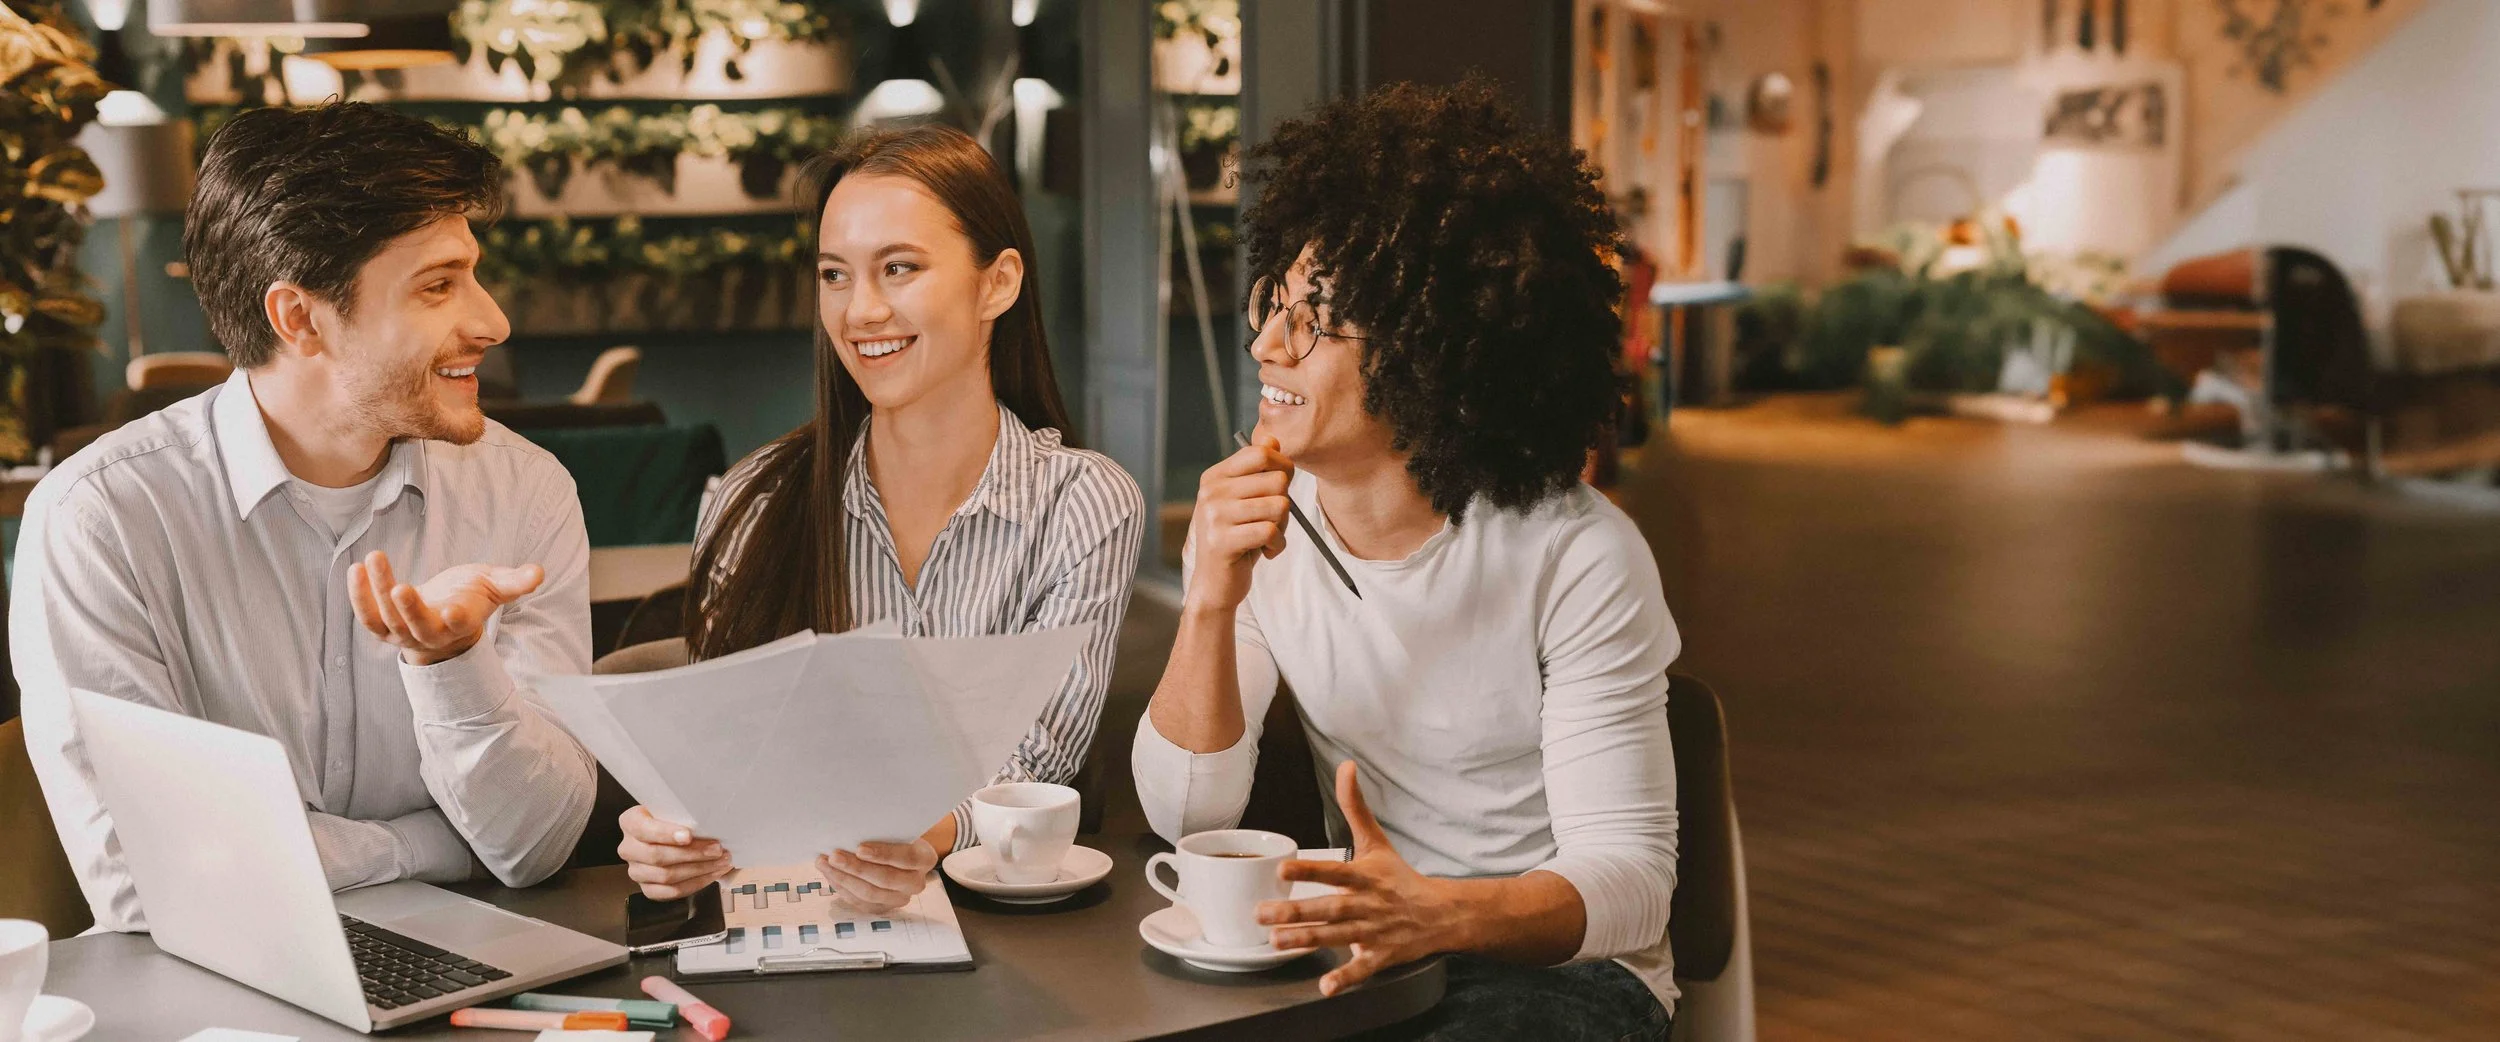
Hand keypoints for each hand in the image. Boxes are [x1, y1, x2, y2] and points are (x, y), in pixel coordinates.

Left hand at [348, 551, 543, 665]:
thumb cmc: (470, 596)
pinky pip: (367, 616)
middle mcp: (431, 634)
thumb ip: (514, 581)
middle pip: (417, 627)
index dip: (457, 619)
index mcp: (461, 623)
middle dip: (407, 608)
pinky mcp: (383, 629)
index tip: (454, 610)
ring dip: (377, 591)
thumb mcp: (494, 585)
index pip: (459, 625)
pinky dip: (358, 596)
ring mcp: (404, 634)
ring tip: (374, 559)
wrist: (442, 619)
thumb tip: (539, 573)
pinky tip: (355, 569)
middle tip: (399, 587)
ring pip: (387, 620)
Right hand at [618, 805, 733, 900]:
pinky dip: (696, 883)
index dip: (666, 834)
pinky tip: (712, 874)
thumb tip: (710, 823)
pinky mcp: (648, 889)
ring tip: (720, 862)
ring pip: (666, 876)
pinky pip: (672, 891)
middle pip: (657, 856)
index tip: (688, 836)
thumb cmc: (672, 820)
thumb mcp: (673, 810)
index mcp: (630, 822)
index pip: (644, 829)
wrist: (666, 836)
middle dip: (692, 854)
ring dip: (699, 870)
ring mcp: (636, 871)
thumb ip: (683, 815)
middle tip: (716, 850)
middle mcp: (629, 848)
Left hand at [815, 838, 938, 912]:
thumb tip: (854, 830)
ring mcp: (900, 898)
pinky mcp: (883, 908)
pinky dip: (842, 888)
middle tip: (834, 856)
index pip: (906, 858)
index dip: (883, 854)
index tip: (860, 848)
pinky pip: (860, 902)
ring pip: (870, 894)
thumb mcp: (897, 830)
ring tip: (825, 863)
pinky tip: (830, 874)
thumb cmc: (896, 837)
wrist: (901, 856)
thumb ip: (884, 832)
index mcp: (924, 859)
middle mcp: (916, 883)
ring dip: (844, 878)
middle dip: (856, 867)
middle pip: (885, 879)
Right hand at [1186, 434, 1292, 612]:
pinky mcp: (1222, 541)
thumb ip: (1257, 471)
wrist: (1215, 584)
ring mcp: (1214, 516)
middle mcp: (1211, 492)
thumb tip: (1272, 438)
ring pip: (1278, 506)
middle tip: (1270, 522)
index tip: (1279, 489)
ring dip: (1282, 527)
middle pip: (1276, 480)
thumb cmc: (1237, 539)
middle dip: (1284, 504)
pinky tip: (1266, 551)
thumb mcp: (1246, 500)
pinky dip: (1277, 545)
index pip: (1261, 453)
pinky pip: (1270, 531)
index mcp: (1215, 476)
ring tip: (1266, 538)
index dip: (1283, 468)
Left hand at [1260, 761, 1468, 995]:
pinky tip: (1325, 987)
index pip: (1334, 870)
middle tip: (1260, 913)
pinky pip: (1363, 968)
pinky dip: (1345, 978)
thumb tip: (1346, 765)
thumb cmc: (1400, 878)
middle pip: (1329, 908)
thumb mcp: (1377, 841)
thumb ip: (1356, 807)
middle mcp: (1368, 904)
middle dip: (1295, 911)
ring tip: (1275, 942)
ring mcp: (1375, 932)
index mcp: (1365, 875)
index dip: (1308, 869)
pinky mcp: (1382, 956)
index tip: (1281, 869)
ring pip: (1338, 936)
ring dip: (1307, 940)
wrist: (1443, 913)